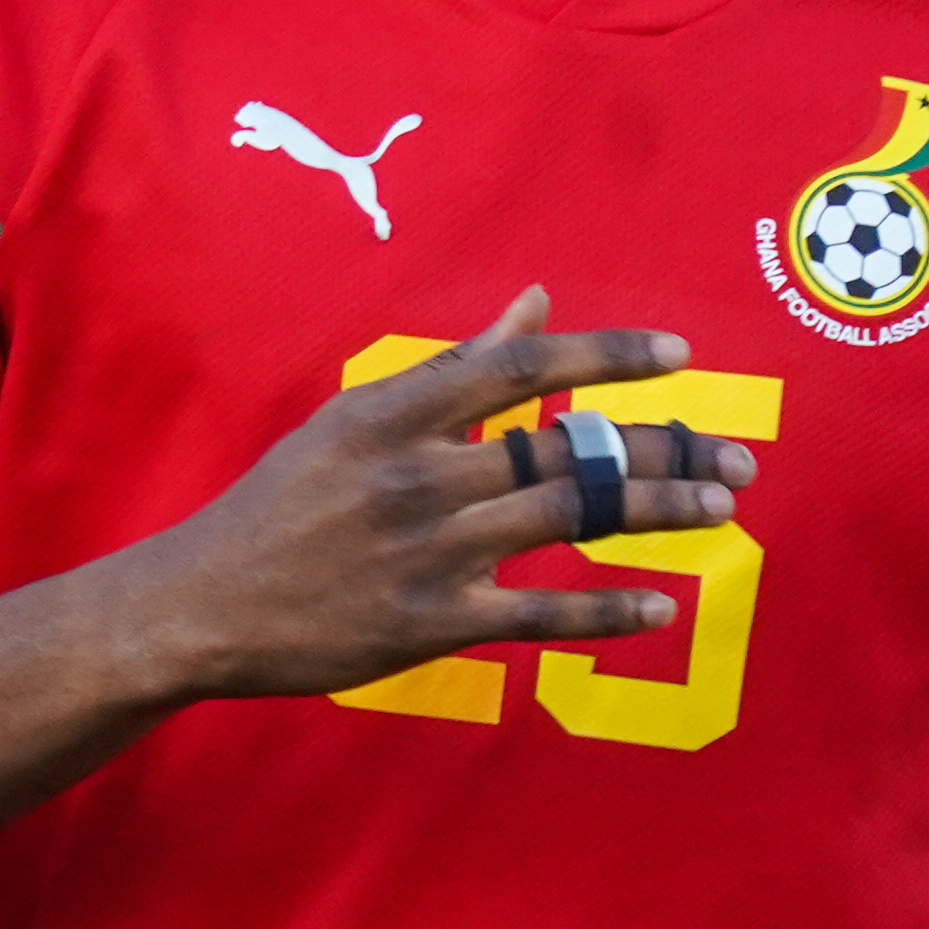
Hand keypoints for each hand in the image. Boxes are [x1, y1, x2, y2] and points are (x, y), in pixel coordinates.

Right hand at [114, 288, 748, 703]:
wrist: (195, 606)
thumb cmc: (278, 509)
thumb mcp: (349, 425)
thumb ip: (451, 369)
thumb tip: (533, 306)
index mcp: (390, 415)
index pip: (520, 368)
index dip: (608, 358)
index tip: (678, 358)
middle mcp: (414, 475)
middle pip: (566, 449)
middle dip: (664, 449)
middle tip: (734, 458)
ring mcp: (423, 551)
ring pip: (568, 518)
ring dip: (657, 511)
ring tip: (719, 509)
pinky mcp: (427, 623)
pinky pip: (540, 612)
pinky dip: (606, 611)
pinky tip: (660, 606)